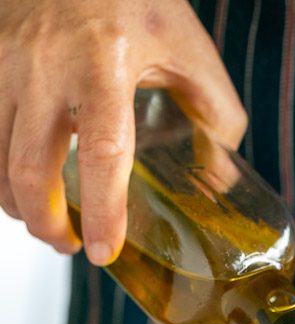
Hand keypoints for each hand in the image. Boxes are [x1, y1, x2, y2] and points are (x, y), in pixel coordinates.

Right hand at [0, 0, 246, 263]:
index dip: (102, 211)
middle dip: (46, 223)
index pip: (103, 152)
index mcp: (106, 63)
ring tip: (47, 222)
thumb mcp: (188, 48)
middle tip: (71, 246)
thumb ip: (215, 114)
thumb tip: (219, 181)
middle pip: (30, 169)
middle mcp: (46, 65)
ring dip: (17, 204)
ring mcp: (6, 62)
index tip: (103, 251)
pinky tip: (21, 183)